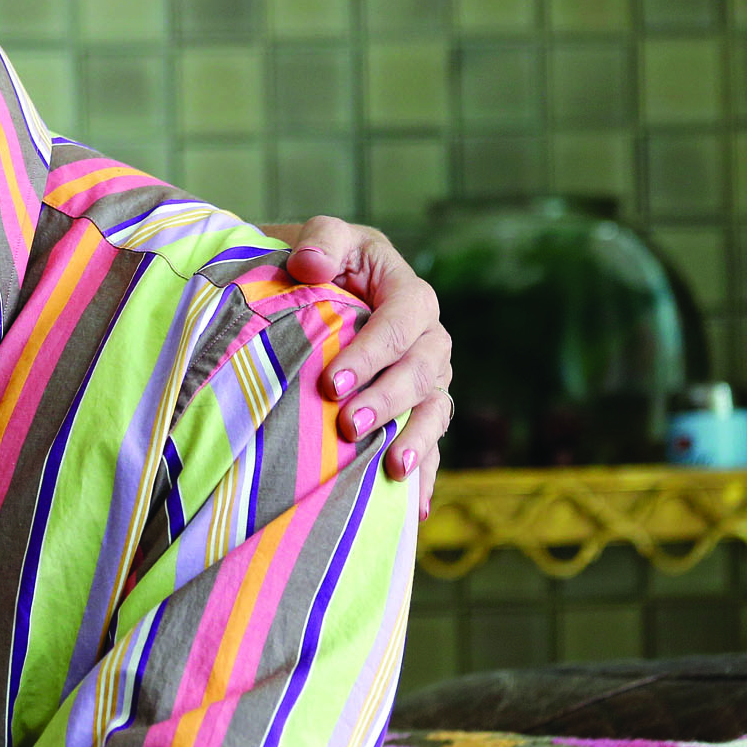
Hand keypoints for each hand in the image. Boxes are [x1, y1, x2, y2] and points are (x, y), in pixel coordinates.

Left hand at [267, 216, 453, 519]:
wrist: (314, 286)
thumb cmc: (318, 260)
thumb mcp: (320, 237)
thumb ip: (320, 242)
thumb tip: (311, 266)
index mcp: (407, 292)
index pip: (403, 320)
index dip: (374, 351)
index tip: (332, 382)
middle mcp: (427, 337)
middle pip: (423, 371)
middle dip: (388, 400)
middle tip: (347, 425)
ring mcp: (428, 377)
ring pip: (435, 410)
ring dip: (416, 440)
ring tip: (392, 469)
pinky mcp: (418, 409)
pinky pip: (432, 443)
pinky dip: (428, 475)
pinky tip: (418, 509)